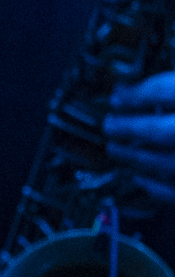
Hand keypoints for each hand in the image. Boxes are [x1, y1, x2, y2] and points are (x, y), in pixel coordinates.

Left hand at [106, 74, 174, 202]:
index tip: (117, 96)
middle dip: (128, 127)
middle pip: (159, 130)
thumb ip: (174, 84)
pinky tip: (139, 177)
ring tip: (115, 149)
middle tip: (108, 125)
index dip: (136, 93)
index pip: (164, 90)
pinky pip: (171, 191)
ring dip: (134, 156)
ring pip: (163, 163)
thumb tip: (136, 85)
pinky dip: (153, 185)